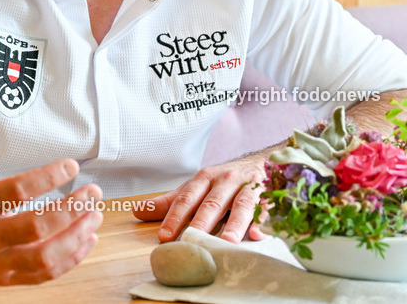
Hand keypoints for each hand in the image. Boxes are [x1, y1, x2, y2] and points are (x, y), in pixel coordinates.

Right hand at [0, 100, 103, 284]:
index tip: (71, 166)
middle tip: (92, 193)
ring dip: (75, 236)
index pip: (15, 192)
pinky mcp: (3, 280)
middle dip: (70, 209)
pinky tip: (86, 240)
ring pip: (43, 256)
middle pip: (35, 227)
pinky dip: (69, 259)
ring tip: (94, 216)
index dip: (47, 178)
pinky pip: (43, 275)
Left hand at [132, 157, 265, 242]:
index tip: (164, 236)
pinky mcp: (268, 196)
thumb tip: (138, 210)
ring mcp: (248, 187)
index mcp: (205, 178)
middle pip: (212, 202)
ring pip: (241, 205)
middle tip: (192, 241)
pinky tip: (257, 235)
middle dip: (202, 222)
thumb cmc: (222, 182)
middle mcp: (226, 181)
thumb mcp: (195, 188)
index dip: (175, 217)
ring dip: (235, 224)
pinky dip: (262, 222)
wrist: (260, 162)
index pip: (187, 198)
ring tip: (227, 242)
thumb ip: (170, 201)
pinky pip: (266, 209)